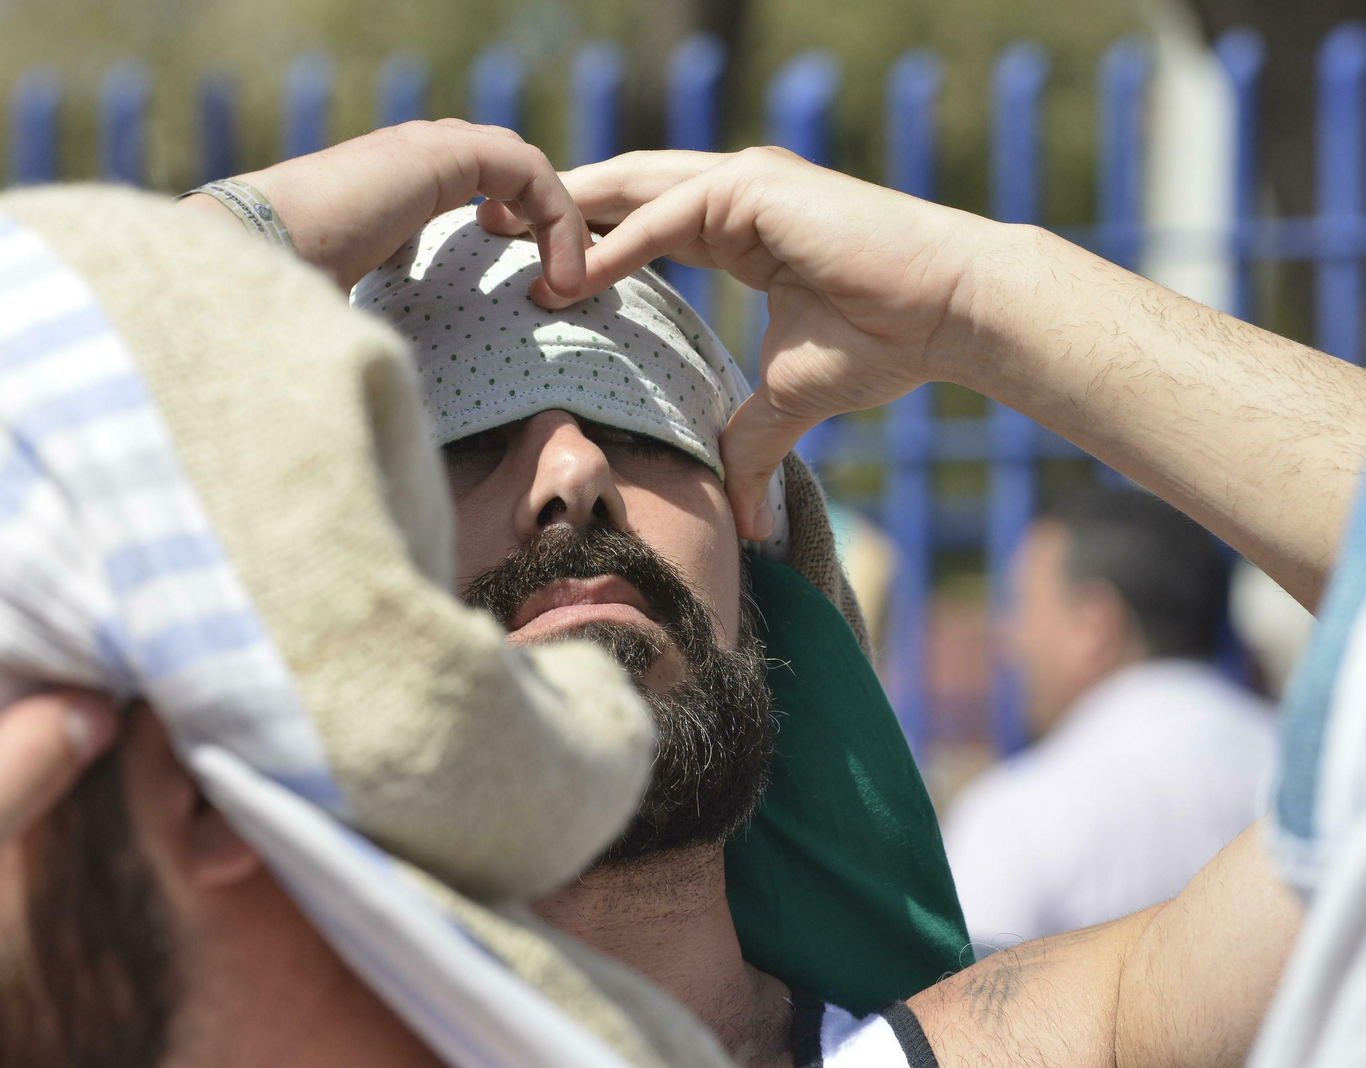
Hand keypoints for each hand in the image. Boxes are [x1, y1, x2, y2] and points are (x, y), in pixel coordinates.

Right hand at [183, 119, 587, 296]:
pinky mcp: (439, 156)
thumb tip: (401, 403)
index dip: (516, 230)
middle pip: (507, 174)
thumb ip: (386, 333)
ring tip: (570, 288)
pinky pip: (527, 173)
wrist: (246, 265)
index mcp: (387, 191)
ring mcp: (422, 151)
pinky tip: (559, 281)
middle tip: (566, 283)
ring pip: (524, 171)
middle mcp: (407, 162)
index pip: (474, 189)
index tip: (533, 291)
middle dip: (548, 223)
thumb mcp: (350, 320)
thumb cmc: (279, 307)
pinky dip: (556, 222)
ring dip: (559, 226)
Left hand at [482, 147, 1004, 539]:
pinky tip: (566, 276)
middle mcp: (732, 192)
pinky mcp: (756, 188)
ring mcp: (742, 182)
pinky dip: (614, 245)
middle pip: (618, 194)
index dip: (580, 239)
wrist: (950, 315)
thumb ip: (752, 441)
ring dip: (564, 218)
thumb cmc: (884, 342)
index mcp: (735, 224)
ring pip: (629, 192)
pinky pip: (667, 219)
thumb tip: (745, 517)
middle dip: (552, 212)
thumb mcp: (791, 397)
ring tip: (500, 240)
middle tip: (483, 231)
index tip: (525, 268)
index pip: (635, 222)